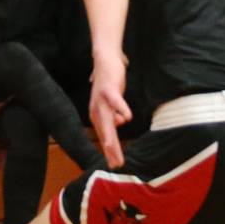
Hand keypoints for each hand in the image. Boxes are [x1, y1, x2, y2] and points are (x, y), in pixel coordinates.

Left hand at [89, 49, 131, 168]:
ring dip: (110, 135)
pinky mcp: (108, 89)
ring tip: (113, 149)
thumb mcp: (111, 101)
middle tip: (117, 165)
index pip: (104, 136)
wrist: (104, 58)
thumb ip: (113, 112)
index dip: (110, 151)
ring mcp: (101, 100)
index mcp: (97, 114)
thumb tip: (120, 122)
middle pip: (105, 133)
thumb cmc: (109, 81)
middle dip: (111, 150)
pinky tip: (128, 117)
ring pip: (107, 121)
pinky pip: (115, 100)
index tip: (116, 165)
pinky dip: (120, 108)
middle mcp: (97, 110)